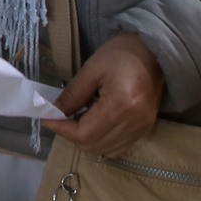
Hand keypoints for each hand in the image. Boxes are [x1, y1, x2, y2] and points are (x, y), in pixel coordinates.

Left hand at [42, 32, 164, 155]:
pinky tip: (94, 122)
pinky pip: (118, 146)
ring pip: (105, 149)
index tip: (46, 118)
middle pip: (94, 145)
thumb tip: (54, 112)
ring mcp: (142, 129)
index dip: (62, 129)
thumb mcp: (92, 68)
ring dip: (85, 139)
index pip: (85, 133)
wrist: (155, 51)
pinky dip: (100, 140)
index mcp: (122, 105)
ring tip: (76, 118)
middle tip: (59, 117)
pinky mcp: (145, 129)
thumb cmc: (122, 53)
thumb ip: (72, 94)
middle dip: (71, 135)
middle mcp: (134, 123)